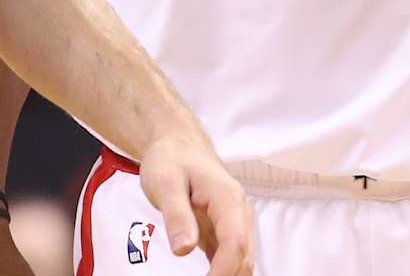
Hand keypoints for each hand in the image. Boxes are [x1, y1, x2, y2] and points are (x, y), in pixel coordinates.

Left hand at [137, 134, 255, 274]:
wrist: (178, 146)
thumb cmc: (171, 160)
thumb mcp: (165, 183)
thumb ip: (176, 216)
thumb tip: (183, 250)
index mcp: (228, 199)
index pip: (235, 244)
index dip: (223, 272)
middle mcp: (239, 213)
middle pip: (244, 258)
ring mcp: (234, 223)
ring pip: (242, 262)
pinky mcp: (224, 232)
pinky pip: (230, 259)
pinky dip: (222, 274)